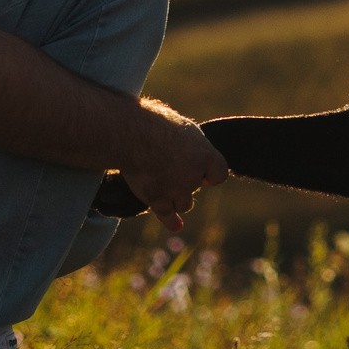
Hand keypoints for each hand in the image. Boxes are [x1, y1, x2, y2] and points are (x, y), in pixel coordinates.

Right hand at [117, 101, 227, 232]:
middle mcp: (193, 175)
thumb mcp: (181, 127)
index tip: (203, 174)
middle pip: (194, 187)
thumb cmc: (153, 123)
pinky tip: (176, 226)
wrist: (130, 133)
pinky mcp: (157, 199)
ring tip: (157, 182)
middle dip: (183, 181)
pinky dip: (172, 222)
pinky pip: (168, 216)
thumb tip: (191, 149)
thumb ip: (190, 144)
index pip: (219, 174)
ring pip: (183, 203)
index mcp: (204, 154)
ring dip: (174, 196)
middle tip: (164, 165)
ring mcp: (176, 190)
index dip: (209, 174)